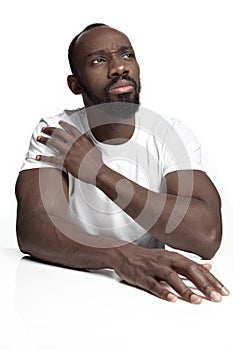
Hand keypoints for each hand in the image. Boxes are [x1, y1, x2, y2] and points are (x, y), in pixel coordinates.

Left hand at [36, 121, 103, 184]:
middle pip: (58, 132)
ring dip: (44, 139)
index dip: (64, 125)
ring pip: (52, 142)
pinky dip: (43, 157)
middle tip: (44, 129)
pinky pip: (51, 158)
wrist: (97, 171)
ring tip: (38, 138)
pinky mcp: (65, 161)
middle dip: (49, 129)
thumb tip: (86, 139)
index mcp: (81, 139)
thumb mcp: (94, 148)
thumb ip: (87, 142)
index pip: (70, 128)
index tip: (59, 123)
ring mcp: (68, 151)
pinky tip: (37, 157)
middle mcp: (73, 143)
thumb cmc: (97, 162)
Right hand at [114, 245, 229, 302]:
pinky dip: (162, 292)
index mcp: (174, 257)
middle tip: (215, 296)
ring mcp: (154, 268)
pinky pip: (153, 284)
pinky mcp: (142, 276)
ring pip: (171, 277)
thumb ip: (188, 263)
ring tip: (196, 300)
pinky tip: (171, 299)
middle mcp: (166, 260)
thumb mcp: (169, 257)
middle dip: (203, 284)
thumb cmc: (147, 257)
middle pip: (188, 270)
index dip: (211, 279)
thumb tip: (208, 266)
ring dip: (185, 289)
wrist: (124, 253)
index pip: (197, 267)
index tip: (222, 290)